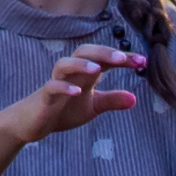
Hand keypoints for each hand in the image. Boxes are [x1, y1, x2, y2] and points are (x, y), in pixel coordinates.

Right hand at [4, 45, 146, 138]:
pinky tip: (76, 92)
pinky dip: (63, 88)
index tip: (142, 61)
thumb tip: (135, 98)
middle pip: (84, 53)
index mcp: (84, 74)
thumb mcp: (92, 107)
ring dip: (80, 64)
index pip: (104, 60)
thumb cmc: (63, 109)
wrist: (33, 123)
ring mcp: (55, 84)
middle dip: (103, 53)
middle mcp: (70, 74)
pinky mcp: (44, 98)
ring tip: (97, 69)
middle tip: (123, 58)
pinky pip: (51, 88)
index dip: (122, 59)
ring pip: (64, 64)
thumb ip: (111, 100)